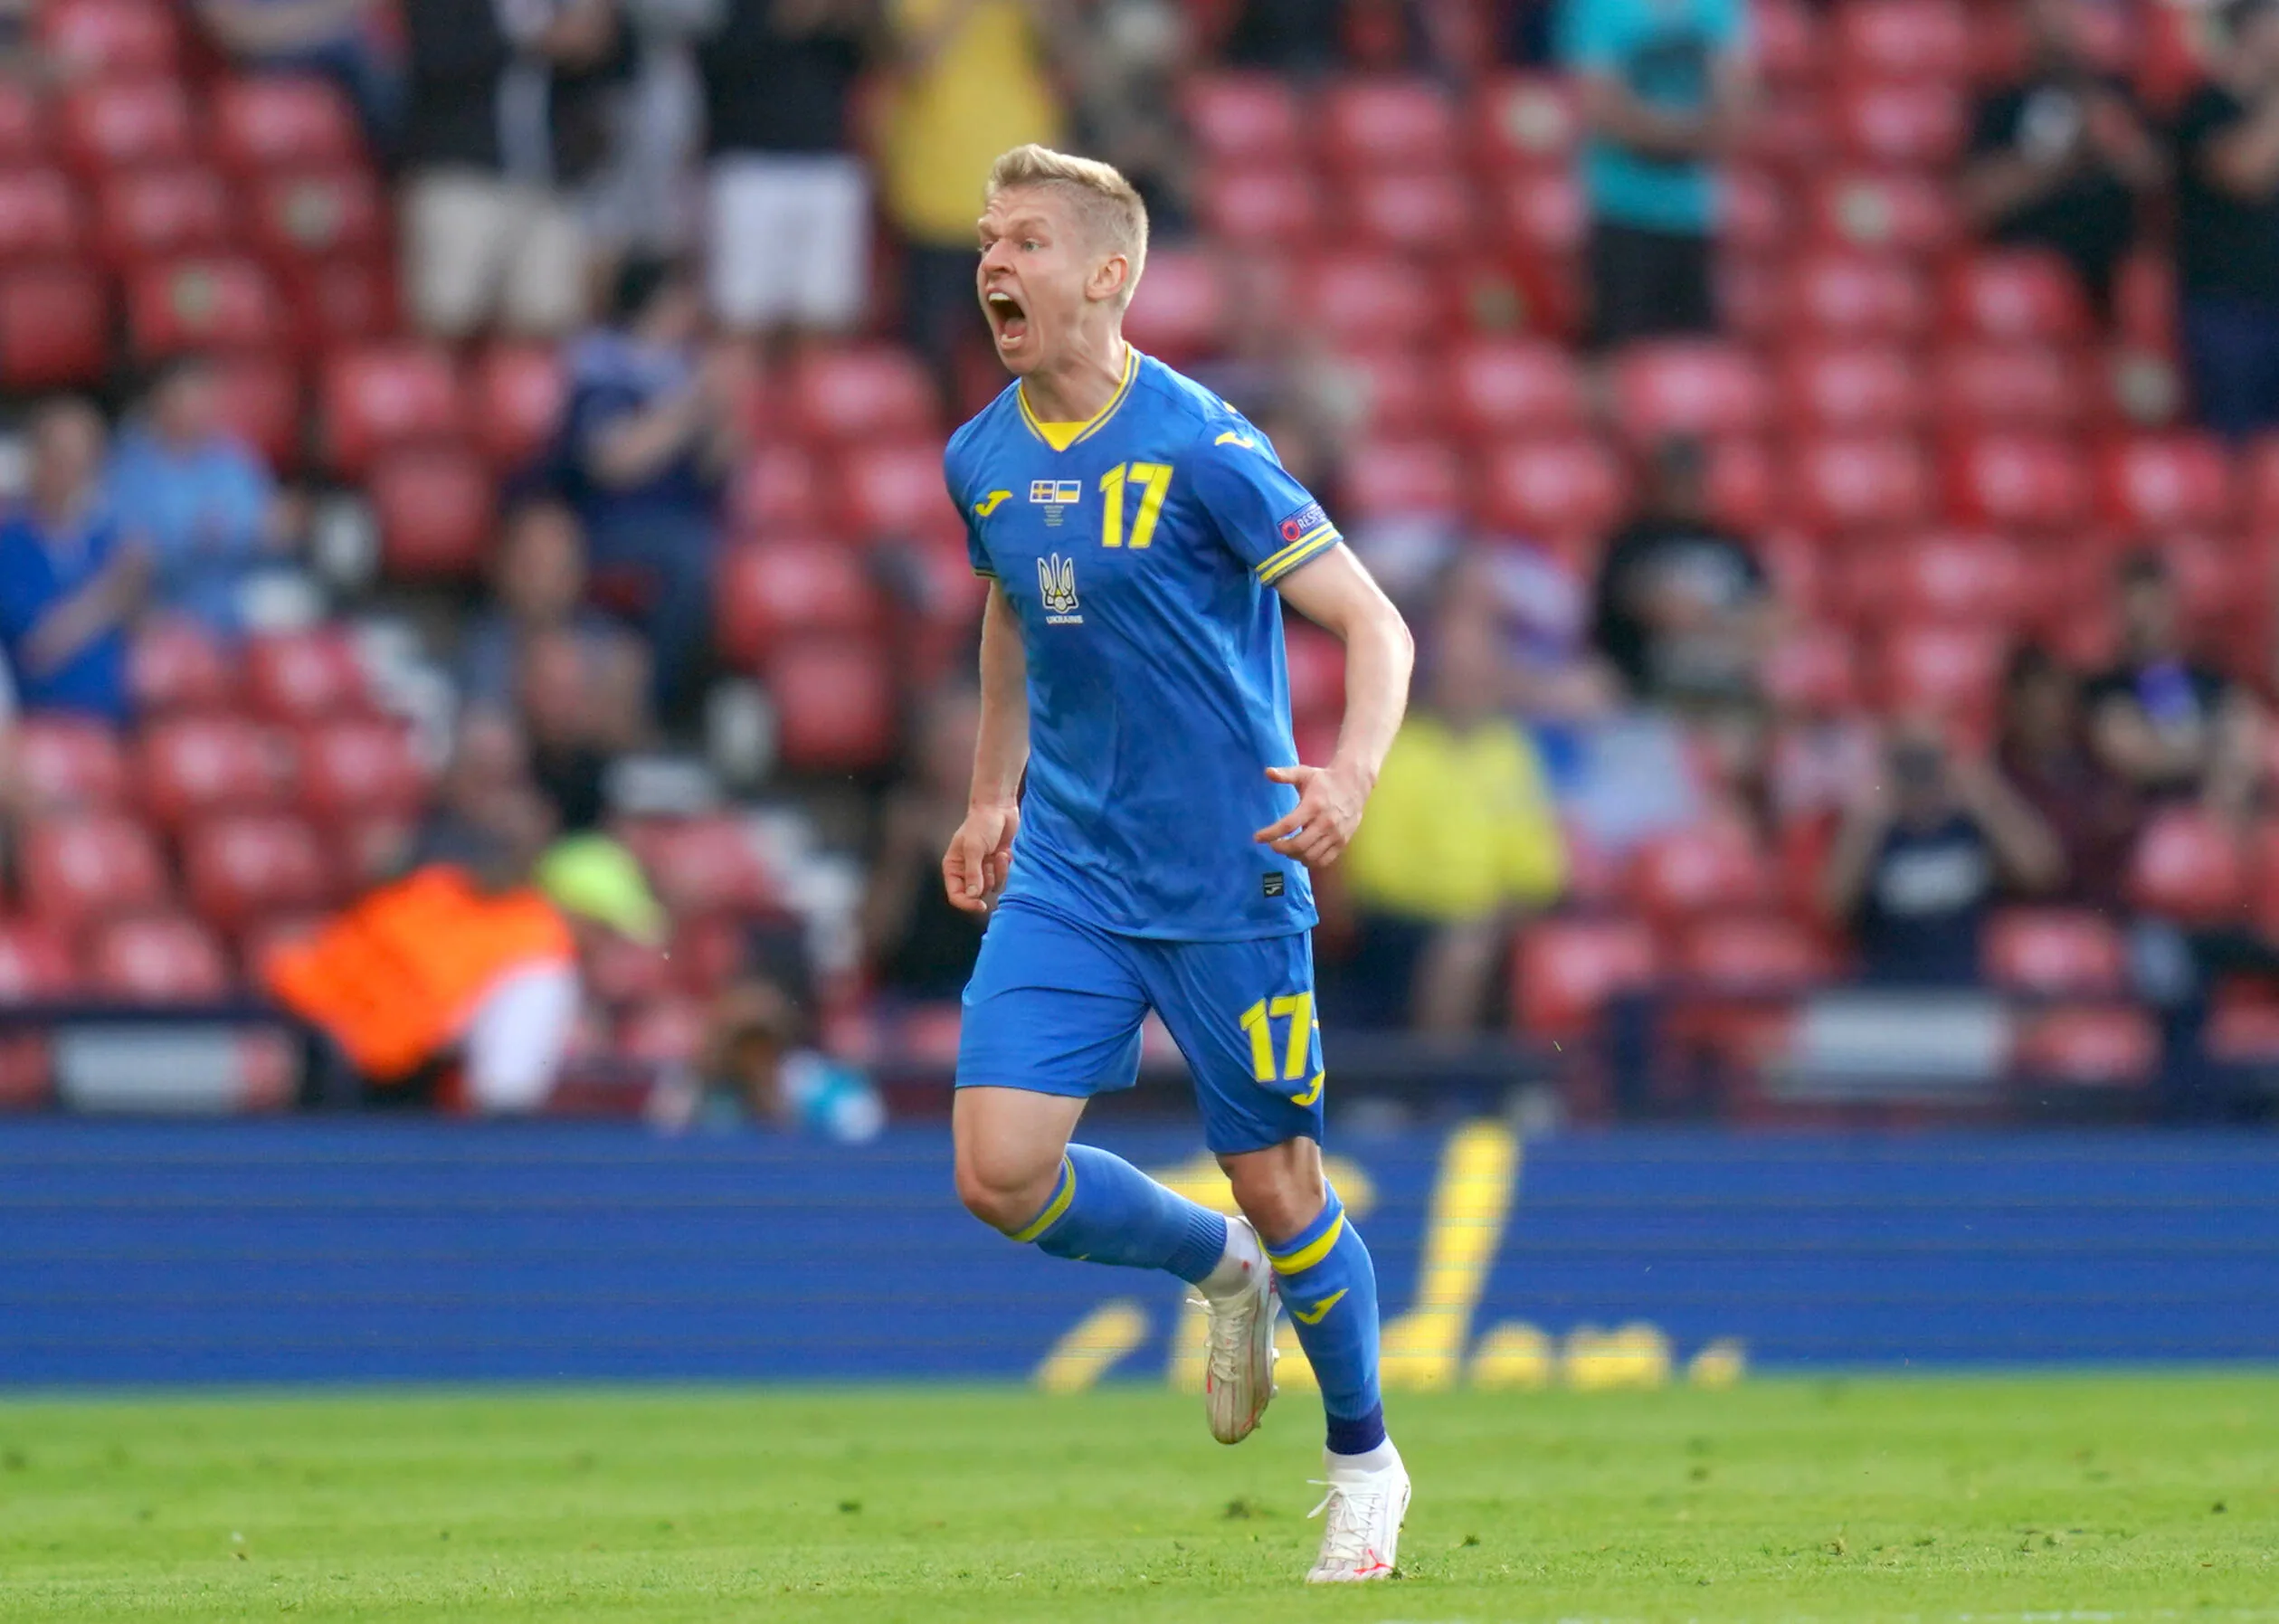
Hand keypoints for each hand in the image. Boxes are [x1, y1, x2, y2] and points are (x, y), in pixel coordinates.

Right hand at [943, 801, 1018, 914]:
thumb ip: (973, 873)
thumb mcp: (974, 848)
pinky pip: (1003, 878)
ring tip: (998, 854)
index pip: (956, 895)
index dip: (967, 903)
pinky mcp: (997, 864)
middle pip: (976, 894)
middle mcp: (966, 870)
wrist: (999, 807)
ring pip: (992, 887)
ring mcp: (982, 868)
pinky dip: (1005, 867)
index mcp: (953, 867)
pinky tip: (1004, 852)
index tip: (980, 905)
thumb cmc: (982, 824)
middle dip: (986, 880)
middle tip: (989, 863)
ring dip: (998, 873)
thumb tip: (973, 896)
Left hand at [1252, 762, 1369, 870]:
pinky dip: (1310, 862)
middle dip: (1281, 848)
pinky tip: (1302, 855)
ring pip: (1311, 856)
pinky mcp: (1343, 841)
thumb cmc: (1324, 780)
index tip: (1257, 838)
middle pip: (1298, 845)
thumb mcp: (1304, 773)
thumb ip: (1285, 774)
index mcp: (1313, 805)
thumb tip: (1267, 772)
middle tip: (1273, 845)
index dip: (1270, 834)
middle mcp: (1325, 822)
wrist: (1354, 784)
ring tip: (1287, 849)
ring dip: (1294, 856)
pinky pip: (1325, 860)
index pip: (1288, 825)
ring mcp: (1335, 834)